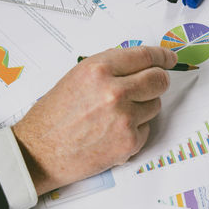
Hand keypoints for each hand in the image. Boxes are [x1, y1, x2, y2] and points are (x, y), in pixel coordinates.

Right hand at [12, 46, 176, 194]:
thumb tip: (137, 62)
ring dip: (143, 107)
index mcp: (99, 69)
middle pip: (159, 80)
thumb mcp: (77, 77)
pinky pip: (147, 129)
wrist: (39, 152)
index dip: (162, 56)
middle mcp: (114, 91)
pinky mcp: (129, 142)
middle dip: (158, 81)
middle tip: (151, 86)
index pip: (145, 56)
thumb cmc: (53, 115)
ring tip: (117, 114)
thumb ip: (109, 67)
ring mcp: (124, 118)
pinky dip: (136, 130)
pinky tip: (113, 132)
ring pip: (156, 105)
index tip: (169, 59)